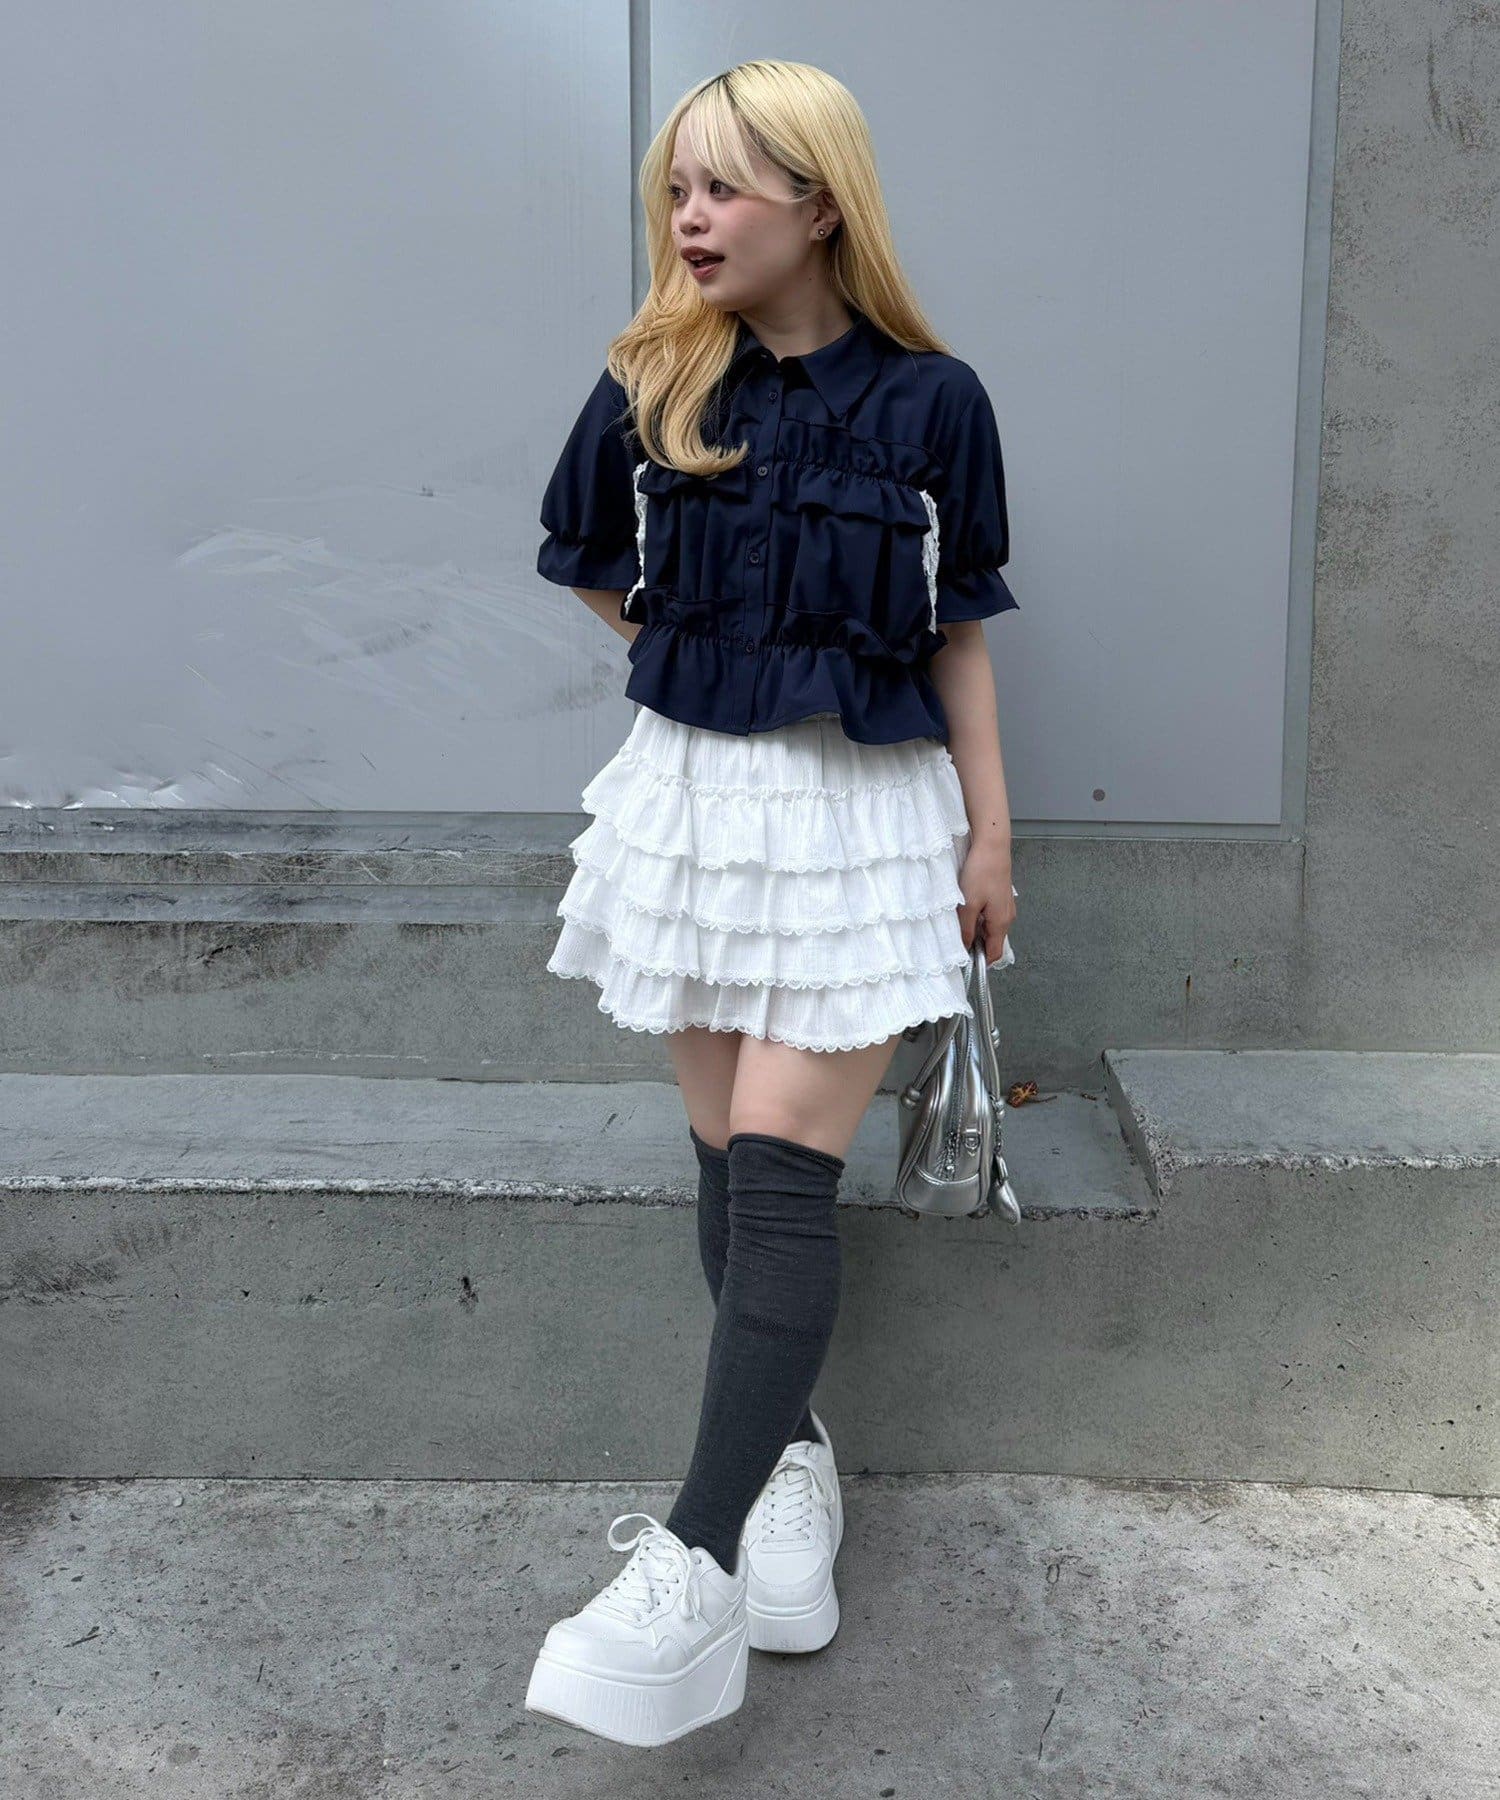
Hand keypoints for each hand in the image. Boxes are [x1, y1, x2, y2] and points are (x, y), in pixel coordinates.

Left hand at [956, 836, 1015, 954]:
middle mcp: (1007, 917)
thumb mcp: (968, 904)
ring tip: (960, 918)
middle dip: (975, 943)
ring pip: (990, 927)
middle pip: (992, 941)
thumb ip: (966, 928)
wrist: (992, 846)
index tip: (964, 960)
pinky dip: (978, 916)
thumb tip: (964, 947)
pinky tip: (967, 906)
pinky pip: (990, 915)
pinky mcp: (1001, 897)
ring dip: (975, 928)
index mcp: (1001, 923)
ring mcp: (1005, 907)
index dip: (980, 960)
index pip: (995, 953)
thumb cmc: (981, 873)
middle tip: (956, 935)